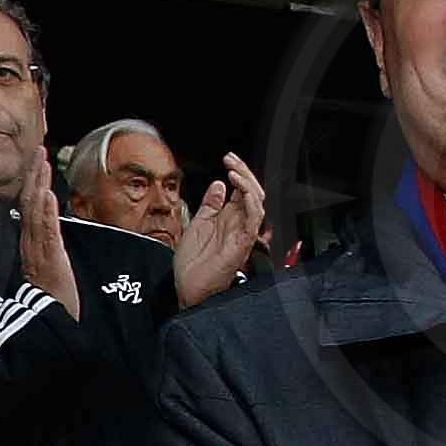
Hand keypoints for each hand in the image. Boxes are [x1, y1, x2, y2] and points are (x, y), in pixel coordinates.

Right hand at [15, 133, 84, 317]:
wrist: (52, 326)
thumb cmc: (53, 302)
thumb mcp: (49, 271)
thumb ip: (45, 252)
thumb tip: (48, 233)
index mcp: (30, 246)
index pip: (29, 208)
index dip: (32, 184)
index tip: (36, 163)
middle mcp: (30, 245)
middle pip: (29, 204)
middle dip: (34, 176)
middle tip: (38, 149)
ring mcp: (38, 252)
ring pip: (36, 213)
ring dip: (39, 186)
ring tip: (42, 162)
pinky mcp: (49, 260)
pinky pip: (46, 232)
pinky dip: (46, 212)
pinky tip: (48, 195)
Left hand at [174, 153, 263, 308]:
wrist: (188, 287)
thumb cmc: (192, 263)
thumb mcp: (197, 223)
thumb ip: (210, 204)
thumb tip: (219, 184)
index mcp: (228, 218)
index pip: (241, 190)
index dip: (238, 171)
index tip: (228, 158)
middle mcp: (239, 224)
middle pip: (252, 192)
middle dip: (244, 172)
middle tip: (231, 159)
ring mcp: (243, 233)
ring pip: (257, 202)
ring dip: (247, 183)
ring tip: (233, 171)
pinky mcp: (243, 242)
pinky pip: (254, 218)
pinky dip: (249, 200)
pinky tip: (237, 188)